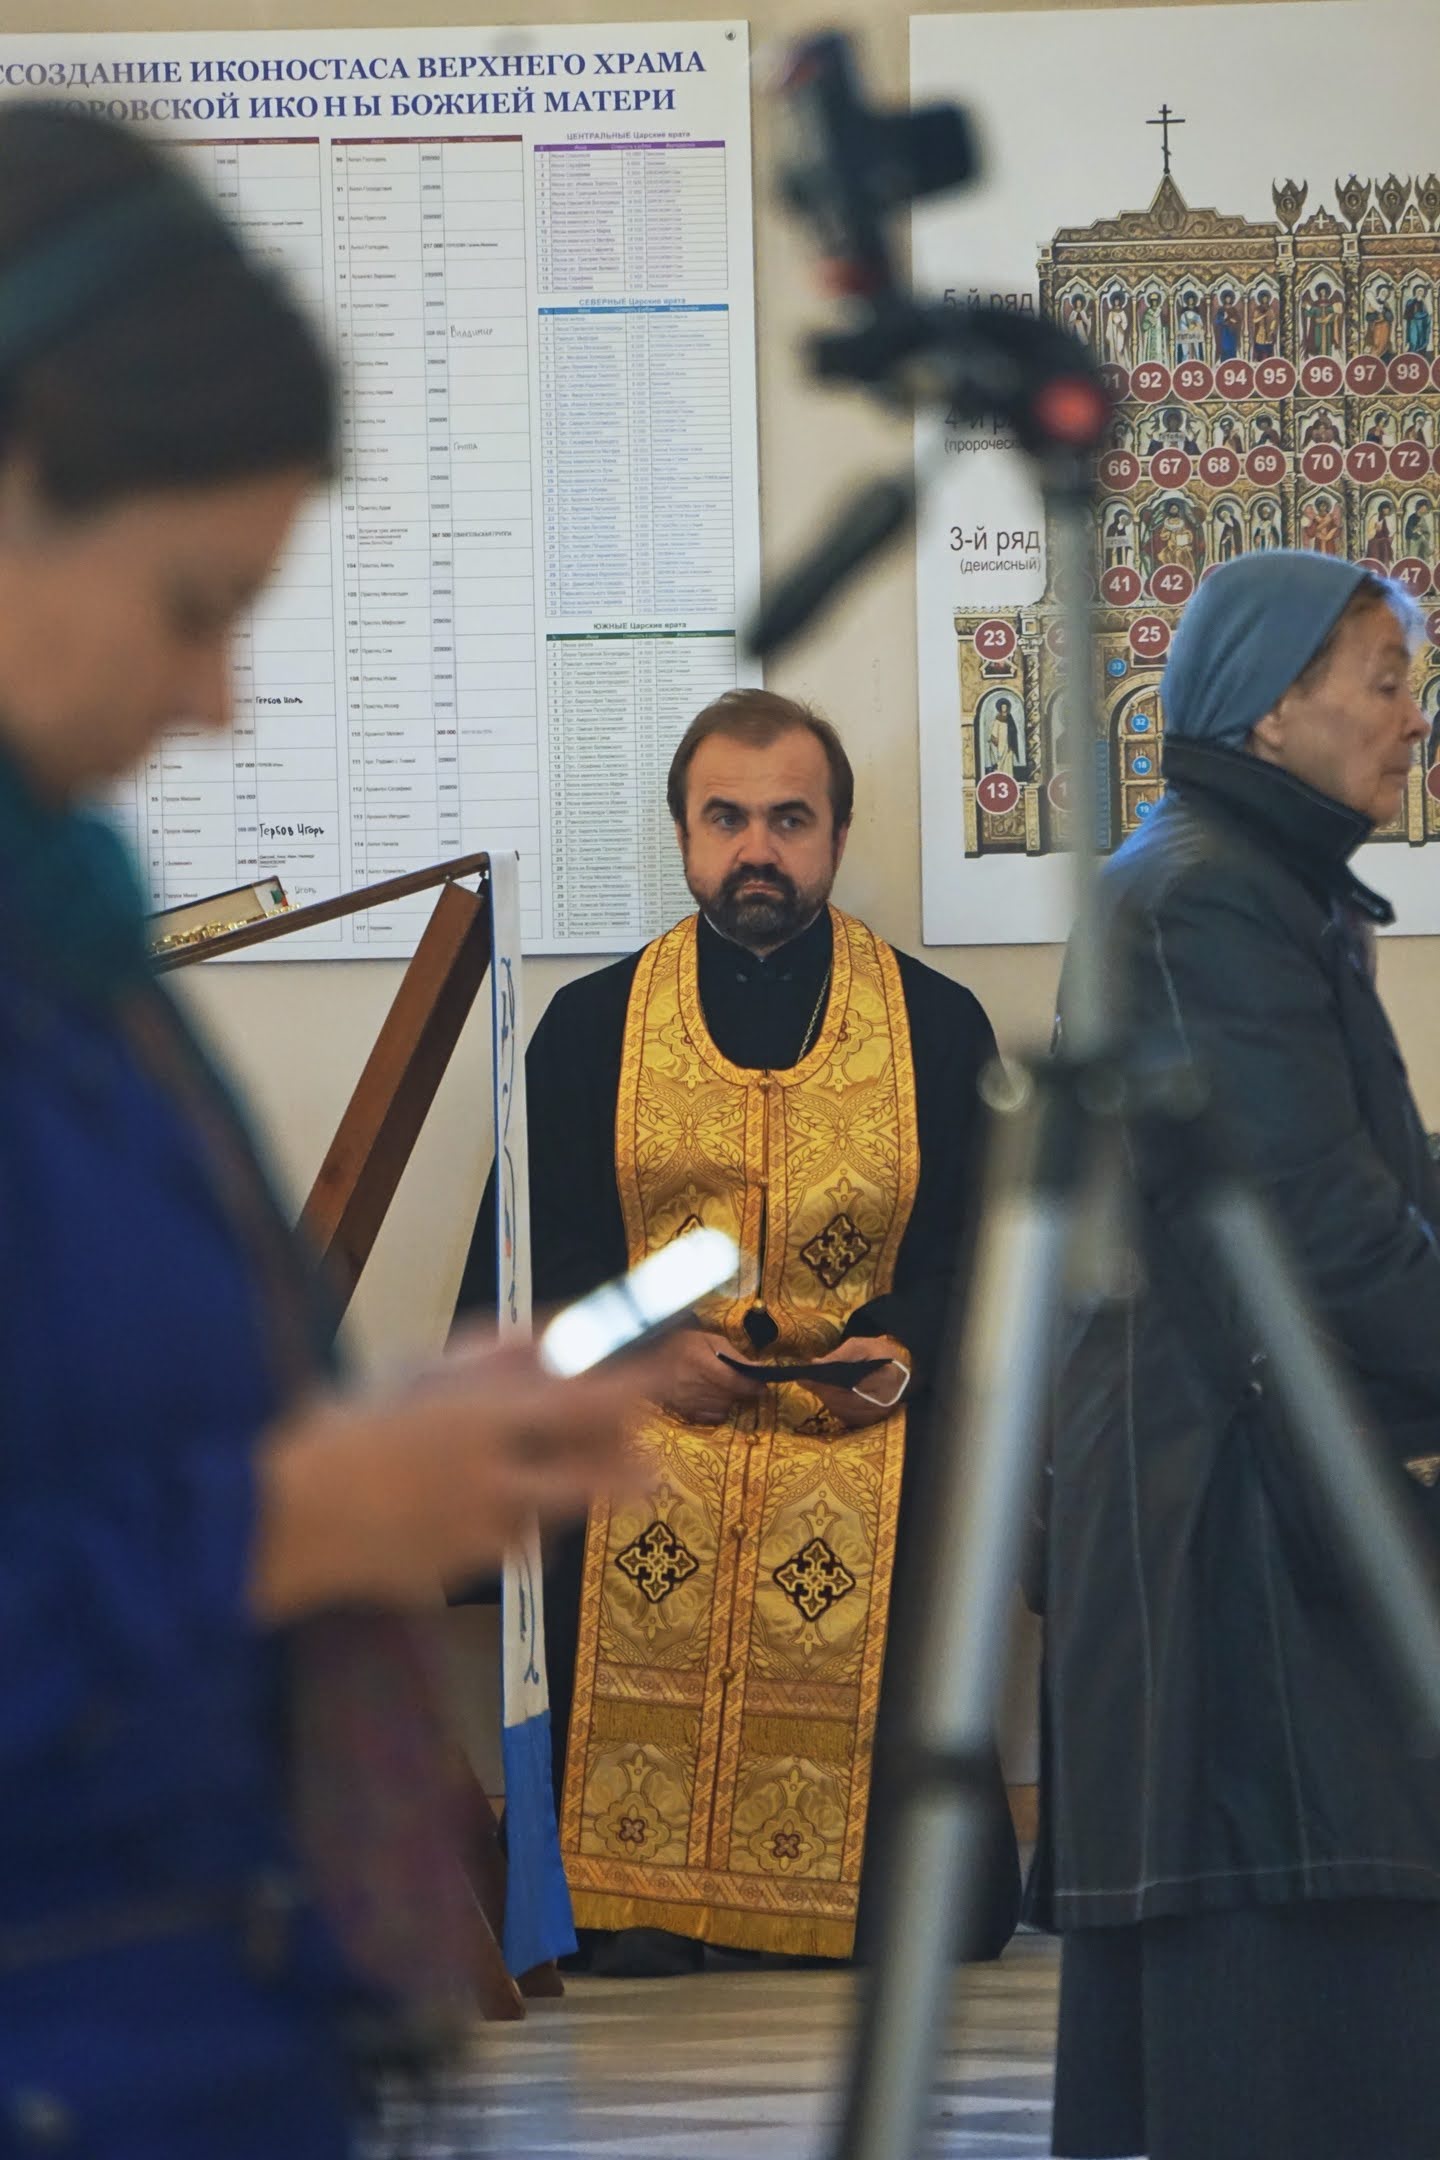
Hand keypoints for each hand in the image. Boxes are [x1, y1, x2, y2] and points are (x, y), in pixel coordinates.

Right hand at [252, 1329, 674, 1620]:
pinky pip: (493, 1548)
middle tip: (649, 1463)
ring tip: (494, 1472)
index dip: (638, 1389)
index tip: (671, 1373)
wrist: (275, 1518)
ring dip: (545, 1496)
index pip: (588, 1403)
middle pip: (593, 1482)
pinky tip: (444, 1509)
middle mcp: (493, 1488)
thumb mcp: (417, 1373)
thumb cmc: (342, 1427)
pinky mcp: (454, 1579)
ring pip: (542, 1517)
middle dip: (628, 1470)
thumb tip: (553, 1340)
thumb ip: (491, 1357)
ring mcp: (476, 1542)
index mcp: (484, 1426)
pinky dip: (490, 1527)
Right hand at [660, 1329, 764, 1426]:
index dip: (753, 1385)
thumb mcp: (707, 1339)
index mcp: (700, 1363)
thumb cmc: (680, 1345)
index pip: (734, 1380)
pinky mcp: (684, 1412)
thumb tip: (757, 1369)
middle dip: (742, 1391)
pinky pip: (712, 1416)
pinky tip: (714, 1397)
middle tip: (744, 1382)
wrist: (646, 1363)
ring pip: (724, 1407)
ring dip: (730, 1399)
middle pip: (731, 1396)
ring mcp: (688, 1402)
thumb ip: (733, 1354)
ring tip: (725, 1387)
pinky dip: (719, 1409)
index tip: (763, 1385)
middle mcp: (694, 1385)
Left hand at [804, 1336, 910, 1430]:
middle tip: (806, 1382)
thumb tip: (815, 1363)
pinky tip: (830, 1396)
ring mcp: (878, 1414)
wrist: (905, 1369)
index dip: (825, 1384)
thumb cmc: (883, 1354)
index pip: (848, 1385)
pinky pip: (849, 1417)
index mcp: (884, 1379)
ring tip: (816, 1387)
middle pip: (843, 1401)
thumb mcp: (863, 1346)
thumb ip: (840, 1355)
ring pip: (844, 1411)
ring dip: (828, 1399)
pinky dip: (837, 1407)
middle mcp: (883, 1401)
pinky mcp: (874, 1420)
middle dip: (823, 1391)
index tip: (806, 1378)